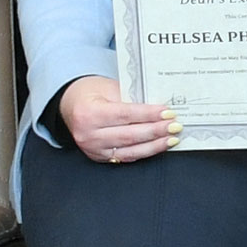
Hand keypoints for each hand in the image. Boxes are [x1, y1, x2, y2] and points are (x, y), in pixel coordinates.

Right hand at [58, 75, 175, 163]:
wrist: (71, 105)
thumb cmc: (91, 93)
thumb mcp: (109, 88)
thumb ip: (132, 98)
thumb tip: (159, 107)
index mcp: (89, 113)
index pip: (125, 115)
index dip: (149, 115)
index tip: (168, 112)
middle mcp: (89, 135)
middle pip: (129, 135)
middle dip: (156, 131)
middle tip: (175, 126)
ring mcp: (93, 149)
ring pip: (130, 150)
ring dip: (154, 145)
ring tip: (172, 138)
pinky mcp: (100, 158)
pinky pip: (126, 156)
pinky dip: (145, 151)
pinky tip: (158, 146)